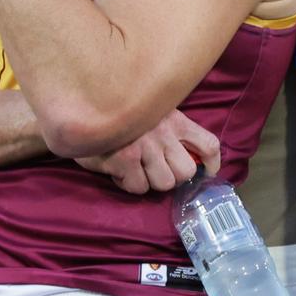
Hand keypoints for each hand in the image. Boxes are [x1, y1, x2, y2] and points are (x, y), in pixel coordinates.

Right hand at [76, 110, 220, 194]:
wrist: (83, 108)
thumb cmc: (118, 112)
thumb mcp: (151, 112)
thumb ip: (170, 130)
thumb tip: (191, 159)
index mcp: (175, 119)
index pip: (208, 144)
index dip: (212, 164)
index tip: (206, 172)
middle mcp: (164, 132)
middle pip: (186, 171)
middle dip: (172, 176)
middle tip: (155, 168)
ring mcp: (144, 146)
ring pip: (164, 183)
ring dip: (149, 181)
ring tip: (135, 168)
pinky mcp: (125, 158)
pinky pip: (138, 187)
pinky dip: (129, 183)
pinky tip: (119, 170)